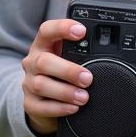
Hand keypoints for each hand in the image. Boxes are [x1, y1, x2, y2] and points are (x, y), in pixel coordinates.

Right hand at [20, 19, 91, 135]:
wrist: (45, 99)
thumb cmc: (61, 72)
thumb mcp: (69, 57)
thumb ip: (81, 52)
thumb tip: (106, 52)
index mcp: (44, 45)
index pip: (47, 30)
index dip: (62, 28)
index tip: (82, 31)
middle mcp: (33, 62)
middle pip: (43, 61)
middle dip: (68, 70)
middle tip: (88, 78)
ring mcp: (29, 83)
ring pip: (41, 85)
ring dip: (65, 92)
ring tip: (84, 97)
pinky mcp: (30, 104)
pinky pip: (40, 107)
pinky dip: (59, 108)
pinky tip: (73, 108)